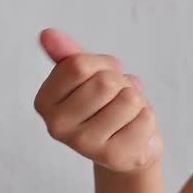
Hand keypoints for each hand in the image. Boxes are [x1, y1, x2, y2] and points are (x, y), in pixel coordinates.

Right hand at [33, 28, 160, 171]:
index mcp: (44, 101)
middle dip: (120, 83)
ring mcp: (84, 145)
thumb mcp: (88, 74)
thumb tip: (47, 34)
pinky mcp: (113, 157)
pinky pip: (145, 119)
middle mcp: (57, 127)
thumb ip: (68, 54)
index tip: (103, 76)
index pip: (79, 65)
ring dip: (136, 101)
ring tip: (125, 114)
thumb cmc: (106, 103)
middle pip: (105, 83)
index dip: (102, 64)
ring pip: (129, 100)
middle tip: (116, 98)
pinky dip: (147, 118)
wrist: (129, 144)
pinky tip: (134, 130)